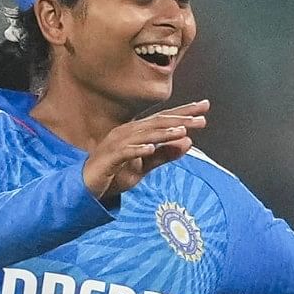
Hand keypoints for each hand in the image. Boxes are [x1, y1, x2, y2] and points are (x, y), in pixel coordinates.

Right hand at [83, 101, 206, 204]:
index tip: (205, 106)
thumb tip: (188, 141)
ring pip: (143, 135)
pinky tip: (150, 148)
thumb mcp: (145, 166)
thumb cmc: (116, 173)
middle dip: (180, 119)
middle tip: (201, 118)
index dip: (184, 111)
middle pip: (156, 122)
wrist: (88, 187)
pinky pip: (125, 152)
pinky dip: (138, 149)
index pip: (164, 119)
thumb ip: (165, 154)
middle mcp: (127, 132)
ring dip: (163, 133)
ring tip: (182, 130)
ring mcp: (116, 144)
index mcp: (137, 131)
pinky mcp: (109, 158)